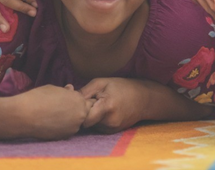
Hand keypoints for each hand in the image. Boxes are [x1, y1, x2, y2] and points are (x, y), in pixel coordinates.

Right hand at [12, 84, 93, 139]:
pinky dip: (63, 128)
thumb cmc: (37, 98)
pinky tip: (52, 124)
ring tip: (55, 117)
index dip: (77, 101)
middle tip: (62, 110)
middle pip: (84, 112)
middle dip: (77, 111)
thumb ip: (66, 91)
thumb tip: (71, 89)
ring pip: (76, 123)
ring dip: (70, 120)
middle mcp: (80, 113)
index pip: (86, 101)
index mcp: (79, 99)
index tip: (69, 102)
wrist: (23, 115)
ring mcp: (74, 126)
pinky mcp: (64, 136)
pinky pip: (68, 130)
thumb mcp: (54, 89)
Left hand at [81, 77, 211, 132]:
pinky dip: (98, 120)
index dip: (80, 110)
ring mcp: (112, 128)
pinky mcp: (113, 132)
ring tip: (101, 104)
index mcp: (107, 106)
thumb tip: (69, 97)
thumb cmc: (123, 86)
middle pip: (86, 121)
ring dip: (92, 116)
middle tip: (92, 101)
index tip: (83, 102)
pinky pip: (98, 127)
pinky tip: (106, 111)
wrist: (145, 98)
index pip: (84, 118)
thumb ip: (85, 90)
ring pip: (92, 125)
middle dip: (85, 112)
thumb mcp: (103, 82)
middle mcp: (109, 121)